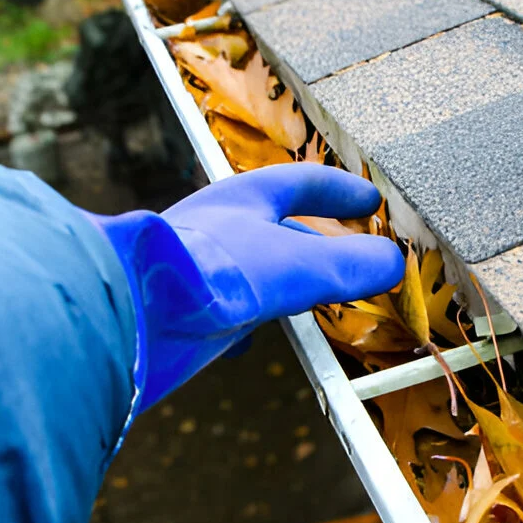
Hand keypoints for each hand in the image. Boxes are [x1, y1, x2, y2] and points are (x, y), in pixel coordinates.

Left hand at [89, 164, 403, 411]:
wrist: (128, 314)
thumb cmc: (207, 270)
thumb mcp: (296, 265)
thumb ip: (348, 265)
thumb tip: (394, 263)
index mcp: (244, 198)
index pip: (303, 182)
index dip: (340, 191)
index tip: (371, 200)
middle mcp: (219, 227)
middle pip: (278, 226)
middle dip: (316, 240)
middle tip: (350, 254)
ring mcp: (198, 267)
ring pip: (253, 269)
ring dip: (285, 282)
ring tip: (312, 301)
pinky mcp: (182, 308)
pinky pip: (224, 308)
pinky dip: (247, 320)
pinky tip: (249, 340)